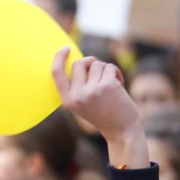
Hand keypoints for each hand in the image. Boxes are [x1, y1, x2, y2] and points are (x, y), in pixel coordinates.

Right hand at [51, 49, 146, 165]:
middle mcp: (78, 95)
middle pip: (79, 63)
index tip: (66, 48)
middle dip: (91, 62)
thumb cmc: (104, 114)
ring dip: (105, 70)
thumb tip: (80, 60)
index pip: (56, 73)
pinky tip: (120, 84)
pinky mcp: (108, 85)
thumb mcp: (83, 104)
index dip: (59, 57)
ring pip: (96, 64)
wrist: (123, 130)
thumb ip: (78, 86)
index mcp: (68, 101)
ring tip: (110, 84)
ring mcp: (93, 90)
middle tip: (99, 72)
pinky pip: (109, 67)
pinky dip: (116, 72)